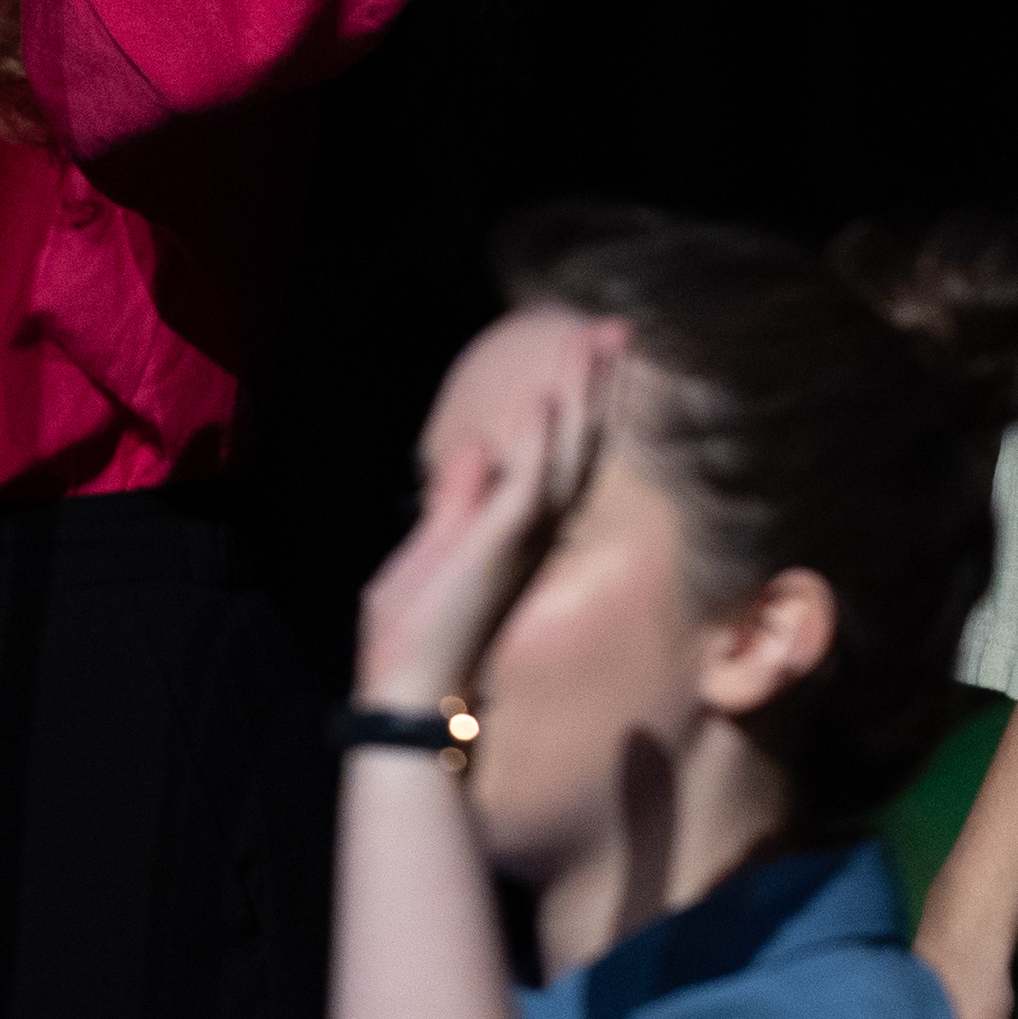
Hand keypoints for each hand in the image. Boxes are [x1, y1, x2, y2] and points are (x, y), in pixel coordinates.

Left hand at [359, 318, 618, 713]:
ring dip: (579, 394)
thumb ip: (454, 500)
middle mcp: (534, 530)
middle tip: (616, 328)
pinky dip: (540, 437)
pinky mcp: (500, 545)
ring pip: (565, 452)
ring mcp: (522, 537)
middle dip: (595, 384)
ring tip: (592, 340)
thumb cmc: (413, 633)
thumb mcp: (429, 550)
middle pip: (577, 442)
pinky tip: (547, 396)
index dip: (576, 401)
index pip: (558, 452)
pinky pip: (529, 481)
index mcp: (518, 529)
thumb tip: (473, 447)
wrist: (402, 690)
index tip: (587, 351)